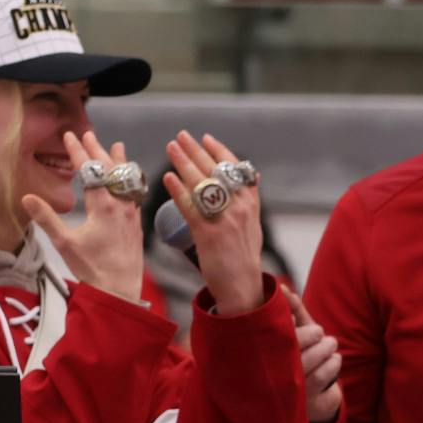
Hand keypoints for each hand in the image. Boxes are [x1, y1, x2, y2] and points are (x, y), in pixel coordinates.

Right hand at [20, 130, 145, 305]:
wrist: (120, 290)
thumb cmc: (92, 269)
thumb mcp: (64, 244)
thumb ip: (47, 219)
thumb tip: (27, 197)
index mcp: (102, 206)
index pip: (89, 170)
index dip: (78, 151)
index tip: (70, 135)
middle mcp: (120, 204)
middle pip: (108, 169)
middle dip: (97, 149)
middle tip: (88, 133)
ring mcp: (131, 213)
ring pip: (126, 179)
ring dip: (117, 161)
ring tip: (116, 145)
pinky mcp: (136, 223)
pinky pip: (134, 193)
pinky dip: (129, 179)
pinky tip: (128, 180)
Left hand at [163, 130, 264, 314]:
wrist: (242, 286)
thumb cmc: (244, 256)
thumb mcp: (253, 224)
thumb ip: (249, 200)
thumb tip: (251, 178)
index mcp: (250, 202)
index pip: (235, 168)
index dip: (219, 150)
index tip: (204, 138)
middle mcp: (239, 206)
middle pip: (214, 170)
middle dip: (195, 150)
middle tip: (180, 136)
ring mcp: (224, 219)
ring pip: (201, 183)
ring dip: (183, 162)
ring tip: (171, 147)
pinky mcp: (208, 233)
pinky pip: (190, 206)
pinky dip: (178, 190)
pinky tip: (168, 178)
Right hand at [285, 287, 343, 422]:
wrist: (311, 402)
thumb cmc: (301, 358)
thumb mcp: (296, 333)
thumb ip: (292, 310)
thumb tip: (282, 288)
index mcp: (266, 359)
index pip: (275, 339)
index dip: (290, 327)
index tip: (297, 322)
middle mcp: (273, 379)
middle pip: (293, 352)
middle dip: (311, 337)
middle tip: (321, 333)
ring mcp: (288, 394)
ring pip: (309, 366)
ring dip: (325, 352)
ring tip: (330, 346)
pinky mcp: (306, 405)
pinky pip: (321, 381)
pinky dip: (331, 365)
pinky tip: (334, 360)